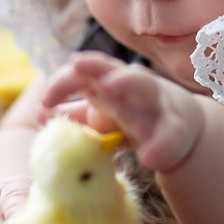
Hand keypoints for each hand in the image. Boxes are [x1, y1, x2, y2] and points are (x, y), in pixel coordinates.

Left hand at [40, 52, 203, 171]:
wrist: (182, 128)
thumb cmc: (135, 115)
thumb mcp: (103, 113)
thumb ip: (74, 112)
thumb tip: (41, 111)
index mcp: (113, 82)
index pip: (85, 73)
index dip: (63, 83)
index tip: (45, 102)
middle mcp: (134, 85)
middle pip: (112, 68)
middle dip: (95, 65)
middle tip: (75, 65)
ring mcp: (157, 104)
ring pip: (145, 87)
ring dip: (126, 83)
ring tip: (107, 87)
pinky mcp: (176, 128)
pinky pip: (169, 134)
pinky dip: (160, 144)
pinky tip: (149, 158)